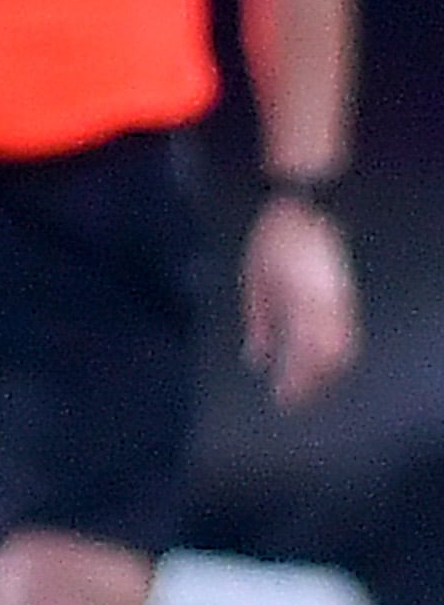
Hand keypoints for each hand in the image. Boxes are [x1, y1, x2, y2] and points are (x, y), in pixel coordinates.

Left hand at [244, 197, 357, 408]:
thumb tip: (257, 358)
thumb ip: (258, 322)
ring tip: (309, 388)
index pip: (304, 353)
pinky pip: (349, 330)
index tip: (282, 398)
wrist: (306, 204)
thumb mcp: (255, 280)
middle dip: (313, 384)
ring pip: (345, 346)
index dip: (295, 381)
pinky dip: (338, 352)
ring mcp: (342, 296)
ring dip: (327, 372)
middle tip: (294, 400)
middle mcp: (329, 302)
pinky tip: (325, 363)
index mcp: (303, 299)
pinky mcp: (347, 292)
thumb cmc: (275, 237)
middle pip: (329, 357)